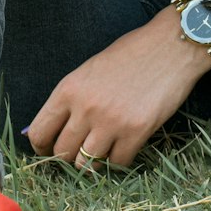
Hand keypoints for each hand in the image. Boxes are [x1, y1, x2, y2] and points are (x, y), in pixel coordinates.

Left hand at [26, 6, 210, 169]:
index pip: (39, 133)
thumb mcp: (91, 70)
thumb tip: (49, 130)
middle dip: (69, 156)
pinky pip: (117, 164)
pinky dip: (118, 160)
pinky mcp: (136, 132)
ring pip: (87, 165)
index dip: (42, 147)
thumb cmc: (131, 53)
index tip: (50, 149)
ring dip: (93, 161)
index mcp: (69, 88)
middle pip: (62, 153)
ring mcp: (111, 122)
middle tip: (80, 150)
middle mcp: (86, 108)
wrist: (171, 45)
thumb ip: (70, 99)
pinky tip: (124, 145)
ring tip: (103, 149)